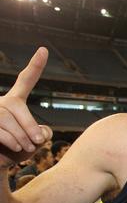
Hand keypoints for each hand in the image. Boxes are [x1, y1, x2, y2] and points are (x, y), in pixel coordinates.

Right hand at [0, 48, 52, 166]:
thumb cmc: (16, 152)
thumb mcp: (34, 143)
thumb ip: (42, 134)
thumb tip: (40, 133)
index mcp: (14, 102)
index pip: (25, 81)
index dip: (35, 66)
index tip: (44, 49)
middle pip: (17, 107)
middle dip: (30, 126)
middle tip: (37, 142)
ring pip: (7, 120)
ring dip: (21, 137)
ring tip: (24, 148)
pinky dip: (10, 141)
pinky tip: (15, 147)